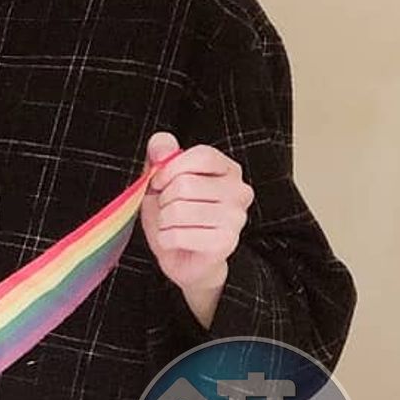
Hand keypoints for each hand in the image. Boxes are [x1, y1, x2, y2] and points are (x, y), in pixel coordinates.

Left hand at [141, 133, 253, 325]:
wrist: (184, 257)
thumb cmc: (175, 215)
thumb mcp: (161, 181)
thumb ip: (160, 156)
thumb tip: (161, 142)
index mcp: (228, 169)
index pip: (201, 155)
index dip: (170, 168)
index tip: (159, 181)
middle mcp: (239, 191)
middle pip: (185, 184)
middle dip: (164, 199)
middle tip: (169, 209)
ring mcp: (236, 218)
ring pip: (179, 210)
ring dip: (164, 220)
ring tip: (173, 225)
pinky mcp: (226, 243)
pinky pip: (177, 234)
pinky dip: (166, 238)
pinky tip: (175, 240)